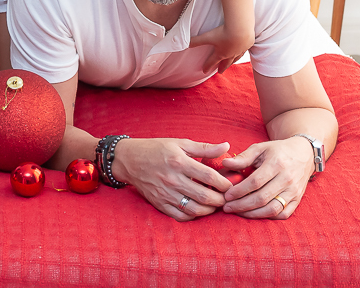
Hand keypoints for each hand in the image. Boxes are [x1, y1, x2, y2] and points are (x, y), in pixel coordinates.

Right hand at [114, 138, 233, 220]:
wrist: (129, 160)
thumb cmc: (156, 149)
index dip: (225, 183)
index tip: (230, 185)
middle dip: (220, 199)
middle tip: (226, 198)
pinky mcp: (159, 204)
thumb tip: (227, 147)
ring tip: (214, 204)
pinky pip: (180, 216)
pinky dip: (193, 216)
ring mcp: (165, 194)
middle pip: (204, 196)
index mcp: (179, 162)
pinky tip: (198, 209)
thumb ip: (204, 147)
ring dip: (209, 210)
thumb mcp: (179, 143)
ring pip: (194, 209)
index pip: (209, 177)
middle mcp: (172, 179)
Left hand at [190, 24, 254, 74]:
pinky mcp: (248, 43)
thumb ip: (196, 41)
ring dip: (232, 61)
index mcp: (220, 53)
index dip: (207, 66)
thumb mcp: (207, 36)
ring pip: (235, 58)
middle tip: (219, 72)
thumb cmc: (223, 33)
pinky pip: (244, 50)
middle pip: (225, 62)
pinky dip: (242, 52)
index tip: (204, 71)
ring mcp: (240, 49)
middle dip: (221, 67)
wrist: (241, 29)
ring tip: (230, 63)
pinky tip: (242, 50)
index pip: (212, 61)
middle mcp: (231, 53)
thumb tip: (185, 44)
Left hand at [220, 137, 315, 218]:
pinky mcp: (298, 199)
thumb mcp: (260, 148)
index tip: (226, 195)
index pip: (255, 182)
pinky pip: (283, 214)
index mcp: (276, 164)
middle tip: (227, 207)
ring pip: (272, 209)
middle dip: (242, 205)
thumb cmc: (277, 151)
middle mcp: (287, 179)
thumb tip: (225, 164)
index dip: (239, 191)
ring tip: (238, 212)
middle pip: (262, 198)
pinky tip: (254, 214)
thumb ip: (243, 157)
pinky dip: (268, 217)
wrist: (303, 154)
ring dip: (253, 214)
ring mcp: (294, 191)